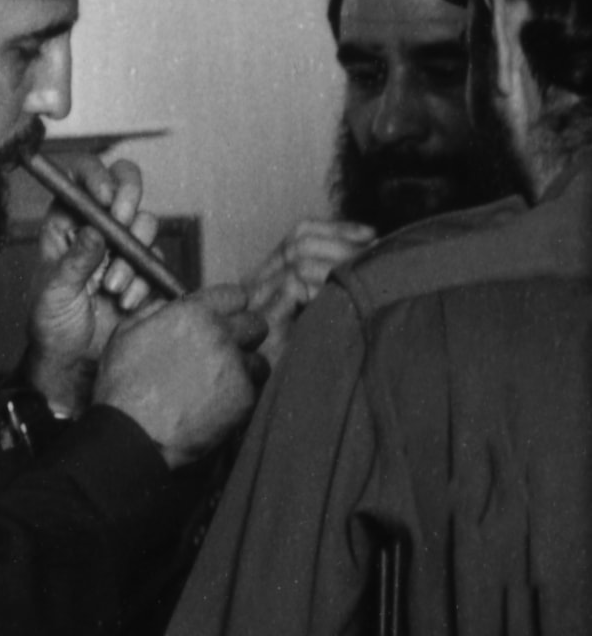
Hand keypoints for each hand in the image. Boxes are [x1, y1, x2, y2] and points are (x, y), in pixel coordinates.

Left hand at [23, 155, 158, 415]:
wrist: (72, 362)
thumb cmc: (51, 324)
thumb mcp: (54, 292)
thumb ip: (75, 262)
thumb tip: (94, 231)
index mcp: (65, 222)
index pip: (81, 177)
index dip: (97, 175)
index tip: (104, 197)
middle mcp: (97, 227)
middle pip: (124, 186)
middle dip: (128, 199)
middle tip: (122, 221)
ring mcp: (122, 248)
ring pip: (144, 223)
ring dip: (131, 253)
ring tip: (111, 287)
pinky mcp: (144, 272)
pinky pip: (156, 262)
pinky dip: (144, 281)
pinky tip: (126, 302)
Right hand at [93, 285, 268, 467]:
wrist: (133, 432)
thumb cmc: (123, 384)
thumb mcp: (126, 333)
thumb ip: (154, 311)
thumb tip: (172, 304)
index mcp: (194, 313)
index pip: (235, 296)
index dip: (229, 308)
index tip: (224, 320)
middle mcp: (221, 335)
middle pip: (256, 324)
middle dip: (245, 335)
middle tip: (228, 351)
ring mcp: (236, 367)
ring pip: (260, 360)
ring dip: (245, 369)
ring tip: (223, 383)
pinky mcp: (244, 399)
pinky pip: (254, 391)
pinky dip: (240, 397)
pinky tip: (219, 404)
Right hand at [243, 219, 373, 367]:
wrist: (297, 407)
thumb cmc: (321, 361)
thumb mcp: (330, 310)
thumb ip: (336, 280)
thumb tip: (371, 245)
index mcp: (274, 276)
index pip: (300, 232)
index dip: (337, 228)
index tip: (372, 235)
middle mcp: (259, 283)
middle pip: (298, 238)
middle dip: (342, 240)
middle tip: (377, 251)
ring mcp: (257, 301)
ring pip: (297, 255)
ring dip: (338, 259)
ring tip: (367, 269)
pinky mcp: (262, 320)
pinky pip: (294, 283)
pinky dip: (324, 284)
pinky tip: (348, 296)